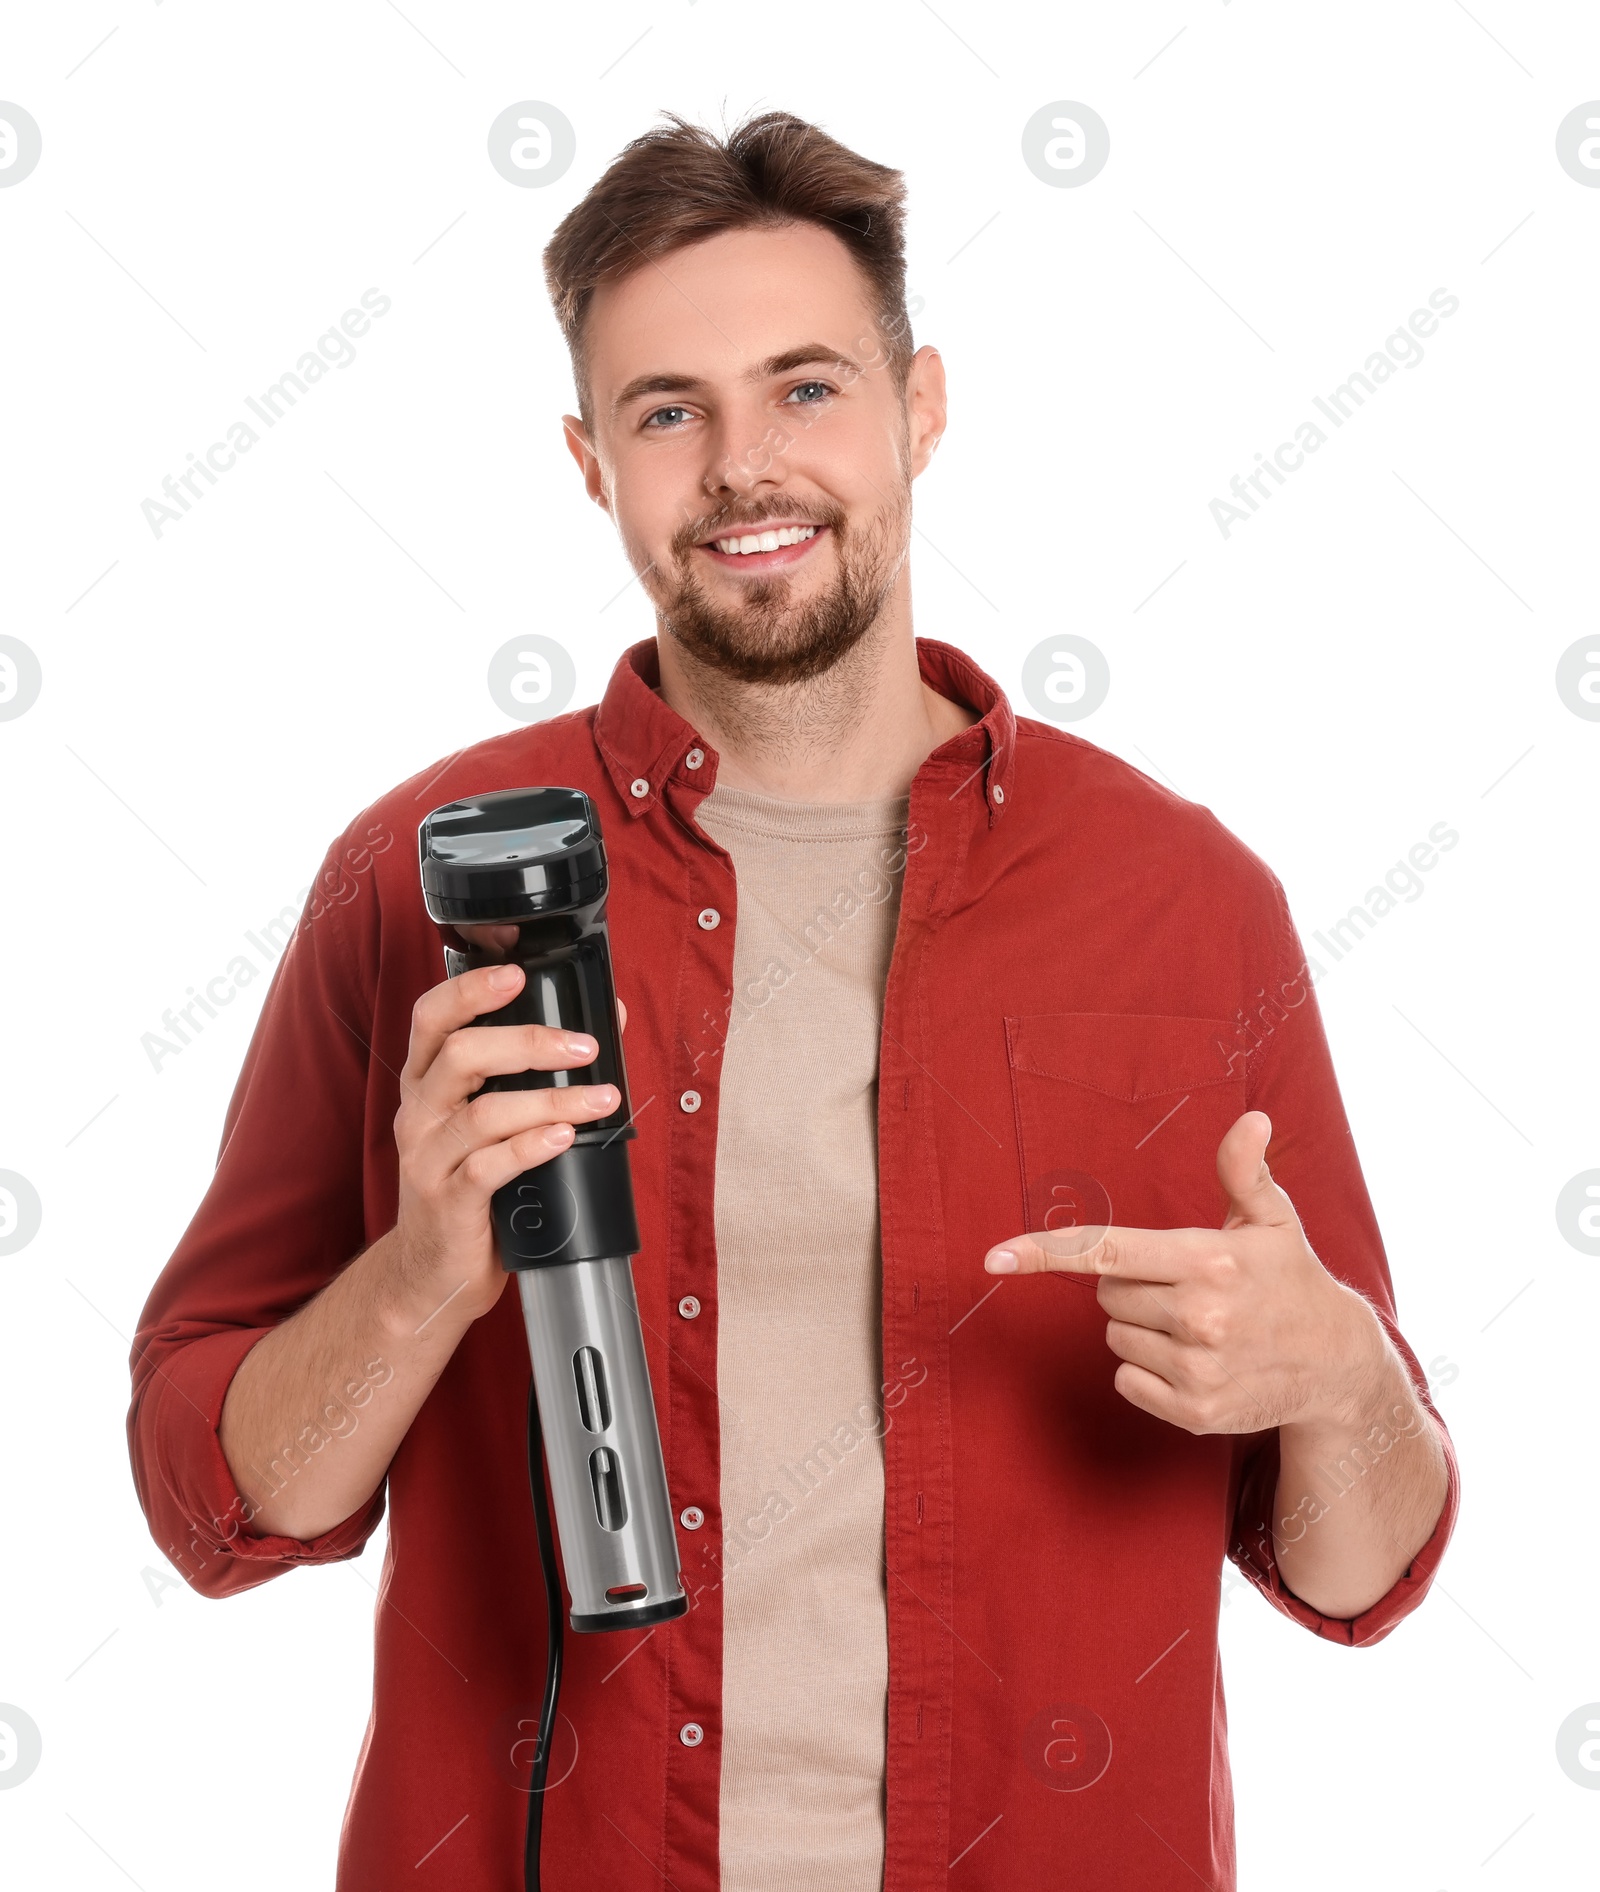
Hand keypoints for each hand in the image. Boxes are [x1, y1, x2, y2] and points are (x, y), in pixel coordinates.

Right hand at [388, 961, 624, 1327]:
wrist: (431, 1274)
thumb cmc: (469, 1187)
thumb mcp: (488, 1124)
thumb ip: (530, 1076)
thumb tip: (606, 1025)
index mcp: (425, 1083)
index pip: (432, 1018)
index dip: (471, 990)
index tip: (518, 974)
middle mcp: (418, 1113)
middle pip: (462, 1054)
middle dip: (530, 1042)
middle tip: (586, 1046)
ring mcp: (427, 1159)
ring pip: (485, 1112)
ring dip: (552, 1099)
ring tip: (602, 1098)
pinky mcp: (447, 1202)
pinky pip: (488, 1167)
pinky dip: (532, 1146)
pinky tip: (564, 1137)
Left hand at [983, 1111, 1384, 1435]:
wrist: (1338, 1367)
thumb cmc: (1291, 1280)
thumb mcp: (1273, 1220)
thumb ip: (1244, 1171)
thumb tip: (1252, 1120)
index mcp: (1209, 1260)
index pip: (1107, 1249)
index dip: (1045, 1251)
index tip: (994, 1258)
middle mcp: (1200, 1316)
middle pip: (1107, 1293)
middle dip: (1134, 1286)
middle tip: (1186, 1288)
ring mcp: (1197, 1369)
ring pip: (1116, 1336)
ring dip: (1143, 1329)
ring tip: (1199, 1327)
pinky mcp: (1195, 1413)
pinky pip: (1127, 1381)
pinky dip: (1148, 1372)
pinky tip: (1195, 1363)